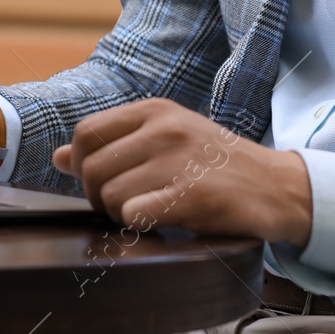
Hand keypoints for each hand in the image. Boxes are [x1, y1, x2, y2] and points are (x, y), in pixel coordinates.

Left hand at [52, 97, 311, 244]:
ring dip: (120, 214)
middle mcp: (164, 129)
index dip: (81, 164)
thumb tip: (58, 157)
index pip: (86, 133)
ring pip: (110, 196)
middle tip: (122, 206)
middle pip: (92, 168)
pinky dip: (139, 225)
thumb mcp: (167, 139)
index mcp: (155, 110)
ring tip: (148, 211)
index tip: (100, 181)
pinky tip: (161, 220)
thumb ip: (114, 144)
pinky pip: (134, 214)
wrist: (275, 185)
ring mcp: (178, 160)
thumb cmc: (217, 163)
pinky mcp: (191, 195)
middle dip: (97, 196)